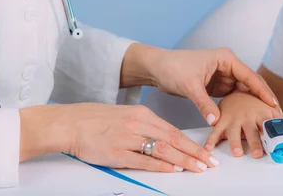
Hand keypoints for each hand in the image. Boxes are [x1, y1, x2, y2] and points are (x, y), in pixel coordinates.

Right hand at [19, 103, 218, 172]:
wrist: (71, 123)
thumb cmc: (96, 120)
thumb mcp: (125, 116)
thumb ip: (145, 126)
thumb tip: (164, 139)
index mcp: (143, 114)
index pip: (174, 131)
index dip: (192, 143)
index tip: (206, 152)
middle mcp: (139, 124)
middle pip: (174, 140)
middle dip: (195, 152)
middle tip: (211, 162)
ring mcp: (129, 138)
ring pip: (164, 149)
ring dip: (184, 160)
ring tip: (199, 168)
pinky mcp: (118, 152)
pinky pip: (144, 160)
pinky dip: (161, 165)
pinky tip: (174, 169)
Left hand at [145, 47, 277, 125]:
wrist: (158, 68)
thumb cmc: (173, 68)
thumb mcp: (190, 86)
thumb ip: (204, 104)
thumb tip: (216, 121)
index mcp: (226, 58)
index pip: (249, 75)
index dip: (262, 91)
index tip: (272, 104)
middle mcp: (228, 66)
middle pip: (251, 83)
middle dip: (263, 98)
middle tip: (276, 114)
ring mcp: (224, 76)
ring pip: (245, 92)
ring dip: (254, 104)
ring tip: (267, 119)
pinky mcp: (218, 86)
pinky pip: (234, 97)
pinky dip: (242, 107)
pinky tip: (250, 118)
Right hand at [204, 92, 282, 157]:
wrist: (236, 87)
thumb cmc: (256, 104)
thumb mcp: (271, 111)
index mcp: (261, 113)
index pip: (269, 126)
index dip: (272, 135)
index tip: (276, 145)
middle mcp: (247, 116)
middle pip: (252, 131)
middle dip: (254, 142)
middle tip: (258, 153)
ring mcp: (234, 118)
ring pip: (234, 131)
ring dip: (235, 142)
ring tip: (237, 152)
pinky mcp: (222, 120)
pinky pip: (216, 130)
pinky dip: (211, 139)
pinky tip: (209, 148)